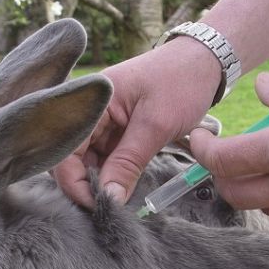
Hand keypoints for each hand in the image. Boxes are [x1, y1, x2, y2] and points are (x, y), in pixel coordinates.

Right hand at [53, 37, 221, 207]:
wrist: (204, 61)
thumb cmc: (181, 82)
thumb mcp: (156, 125)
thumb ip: (128, 163)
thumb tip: (109, 199)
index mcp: (89, 101)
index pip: (65, 149)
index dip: (74, 181)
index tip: (97, 205)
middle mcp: (88, 111)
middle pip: (70, 157)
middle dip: (84, 184)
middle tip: (107, 207)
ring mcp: (100, 121)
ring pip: (86, 161)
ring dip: (98, 182)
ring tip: (116, 200)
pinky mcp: (114, 130)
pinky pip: (103, 158)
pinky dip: (110, 174)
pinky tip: (121, 188)